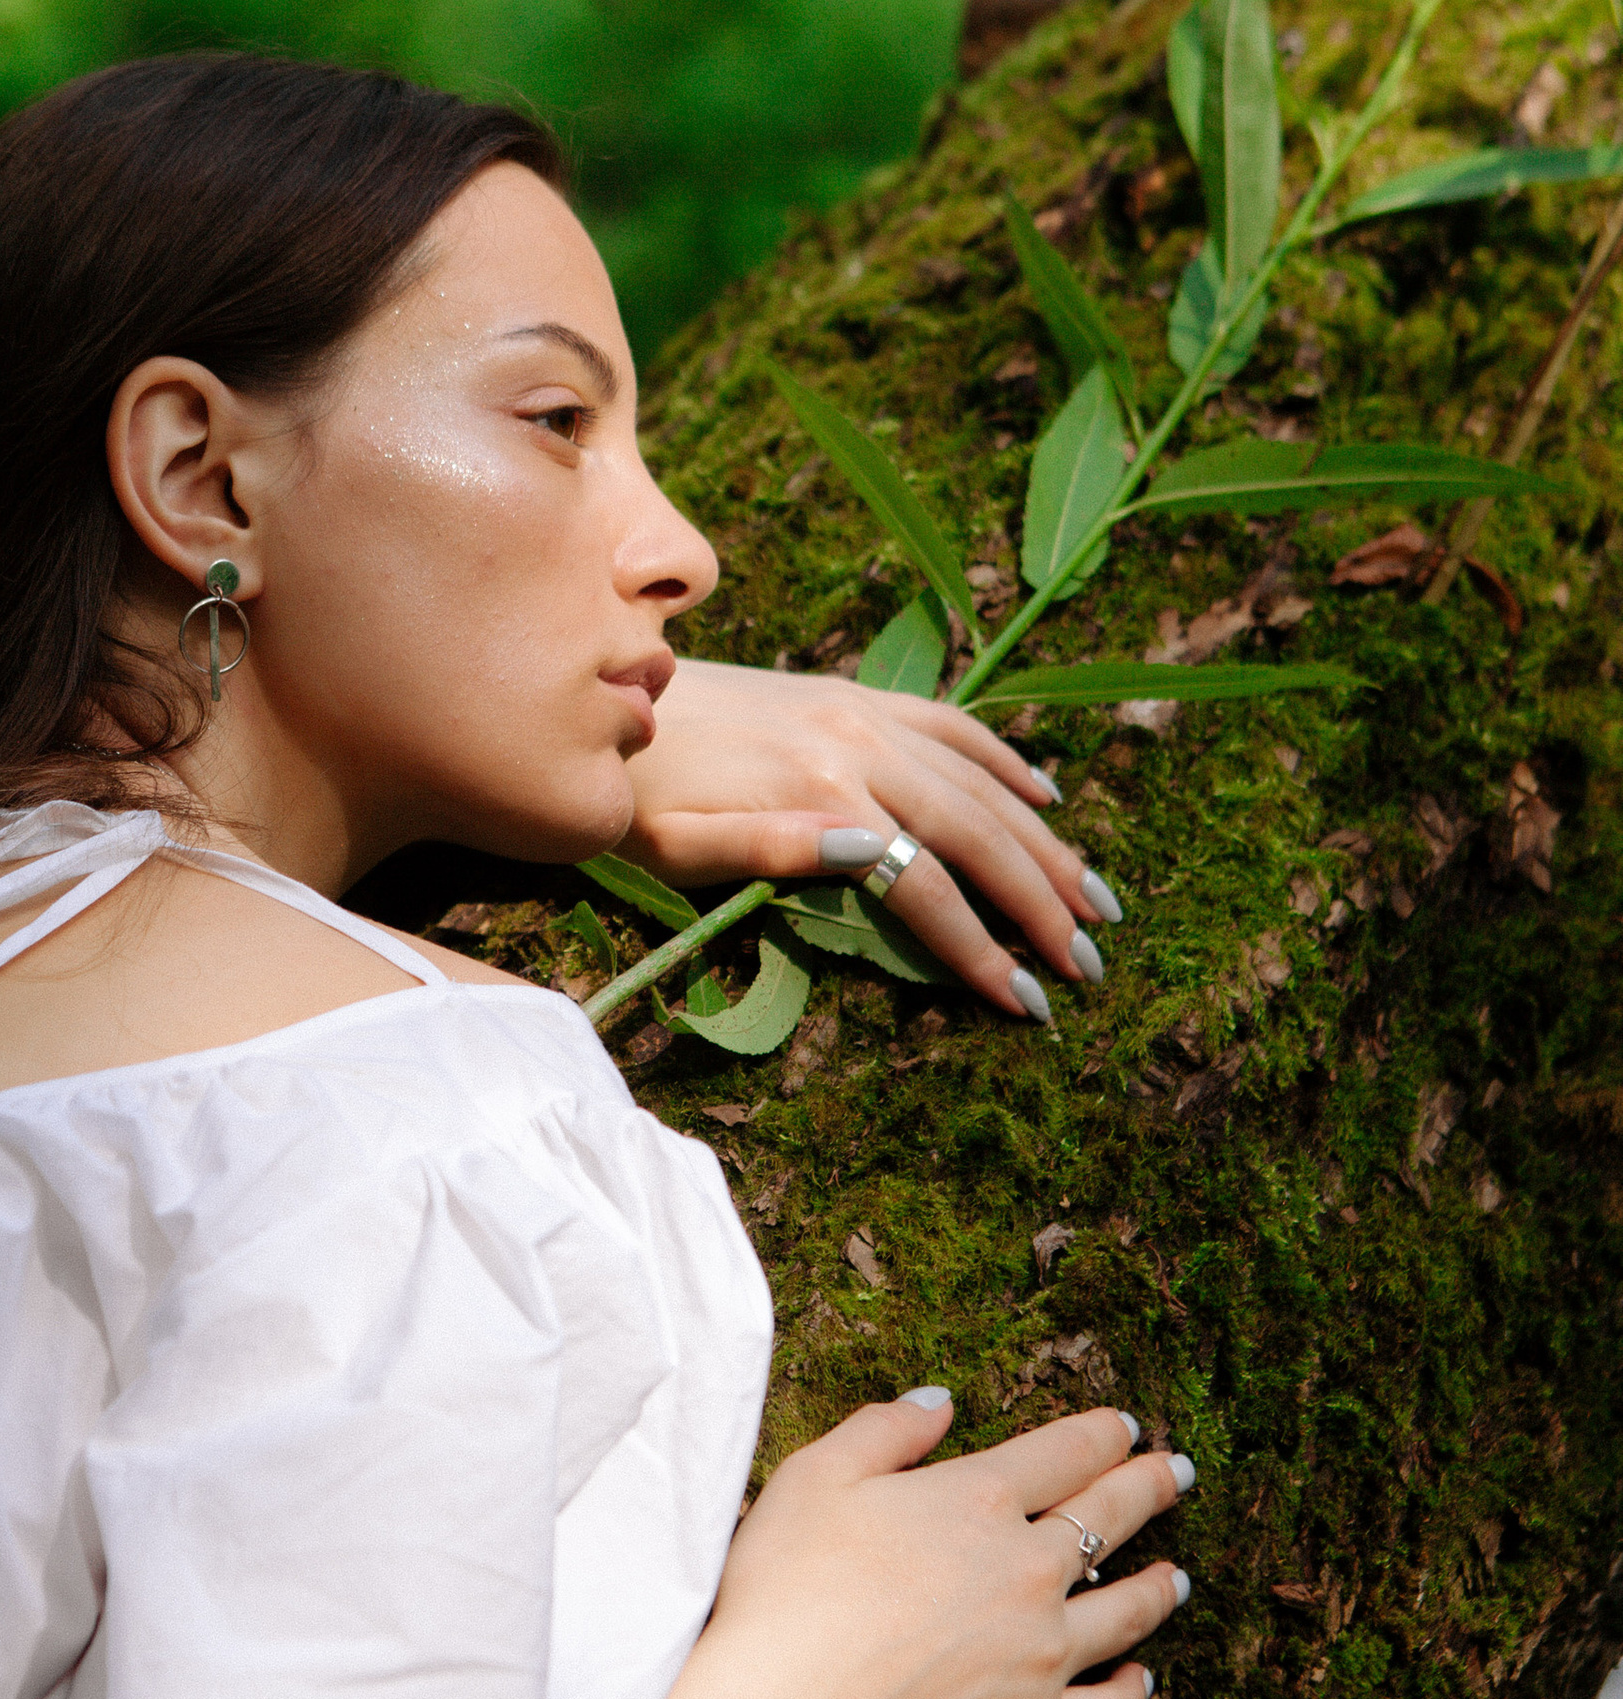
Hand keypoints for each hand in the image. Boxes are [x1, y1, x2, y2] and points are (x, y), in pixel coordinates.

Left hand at [623, 657, 1121, 1018]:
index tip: (1028, 1002)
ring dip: (1046, 842)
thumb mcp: (675, 847)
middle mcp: (856, 746)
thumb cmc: (631, 795)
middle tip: (1091, 964)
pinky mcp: (851, 695)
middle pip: (977, 834)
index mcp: (818, 797)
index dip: (981, 949)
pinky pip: (951, 724)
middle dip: (1041, 904)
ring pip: (980, 782)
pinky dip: (1004, 761)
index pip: (927, 889)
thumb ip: (771, 850)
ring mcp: (860, 714)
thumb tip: (874, 855)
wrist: (601, 698)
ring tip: (1096, 901)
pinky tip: (1044, 798)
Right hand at [715, 1389, 1186, 1698]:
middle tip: (1179, 1473)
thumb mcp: (817, 1475)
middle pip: (1110, 1518)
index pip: (1064, 1451)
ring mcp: (1038, 1650)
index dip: (1102, 1434)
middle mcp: (1027, 1569)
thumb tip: (942, 1400)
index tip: (1125, 1427)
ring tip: (1180, 1577)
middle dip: (1151, 1488)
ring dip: (1161, 1589)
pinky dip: (1131, 1692)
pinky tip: (1141, 1679)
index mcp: (978, 1499)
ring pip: (1128, 1612)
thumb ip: (886, 1429)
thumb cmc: (784, 1585)